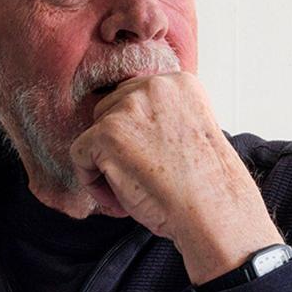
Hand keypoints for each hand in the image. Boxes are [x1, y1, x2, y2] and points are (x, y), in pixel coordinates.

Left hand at [67, 73, 282, 283]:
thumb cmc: (206, 184)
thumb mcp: (190, 132)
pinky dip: (91, 181)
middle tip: (139, 177)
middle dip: (117, 145)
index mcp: (180, 83)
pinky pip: (79, 155)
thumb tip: (128, 130)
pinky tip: (118, 198)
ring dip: (105, 164)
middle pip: (109, 110)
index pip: (135, 97)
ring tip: (132, 189)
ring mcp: (129, 108)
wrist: (212, 209)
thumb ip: (162, 119)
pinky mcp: (107, 133)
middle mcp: (155, 86)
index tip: (151, 161)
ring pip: (95, 134)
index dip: (135, 134)